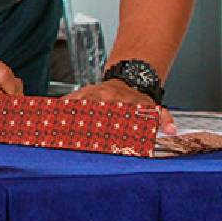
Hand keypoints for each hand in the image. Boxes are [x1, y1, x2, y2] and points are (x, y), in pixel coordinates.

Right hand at [60, 79, 175, 133]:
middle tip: (72, 142)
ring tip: (55, 132)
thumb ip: (163, 118)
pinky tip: (49, 118)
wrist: (130, 77)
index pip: (110, 118)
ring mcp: (91, 95)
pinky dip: (59, 108)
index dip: (103, 131)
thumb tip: (172, 131)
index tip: (97, 143)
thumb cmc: (139, 99)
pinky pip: (68, 101)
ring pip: (76, 106)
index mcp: (120, 103)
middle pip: (89, 114)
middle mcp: (104, 98)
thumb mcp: (154, 107)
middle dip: (81, 127)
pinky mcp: (82, 94)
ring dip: (67, 118)